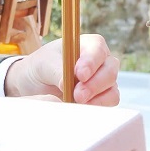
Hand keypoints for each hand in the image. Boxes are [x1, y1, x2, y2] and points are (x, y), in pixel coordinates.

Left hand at [4, 34, 119, 105]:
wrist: (37, 83)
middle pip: (109, 70)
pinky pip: (110, 100)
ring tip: (76, 101)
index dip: (91, 62)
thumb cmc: (42, 66)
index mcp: (88, 44)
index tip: (80, 75)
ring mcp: (104, 78)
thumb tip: (66, 84)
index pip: (97, 49)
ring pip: (112, 87)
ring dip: (96, 96)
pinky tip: (82, 106)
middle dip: (94, 84)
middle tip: (77, 94)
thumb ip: (57, 71)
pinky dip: (98, 105)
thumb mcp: (44, 64)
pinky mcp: (104, 95)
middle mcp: (100, 60)